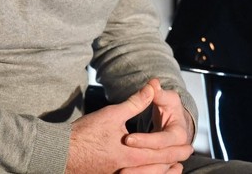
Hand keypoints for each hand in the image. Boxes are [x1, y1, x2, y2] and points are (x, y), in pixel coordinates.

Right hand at [65, 80, 192, 173]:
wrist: (62, 152)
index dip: (176, 149)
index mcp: (132, 154)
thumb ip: (135, 102)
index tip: (189, 145)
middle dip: (173, 161)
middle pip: (157, 167)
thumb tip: (152, 86)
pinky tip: (148, 170)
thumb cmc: (85, 134)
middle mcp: (128, 169)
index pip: (162, 153)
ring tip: (173, 166)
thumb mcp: (112, 114)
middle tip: (186, 154)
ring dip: (162, 170)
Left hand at [123, 78, 194, 171]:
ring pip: (156, 171)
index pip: (161, 141)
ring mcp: (170, 159)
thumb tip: (153, 83)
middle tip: (120, 167)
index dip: (145, 140)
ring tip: (120, 173)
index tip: (126, 138)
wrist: (179, 123)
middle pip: (158, 161)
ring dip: (139, 173)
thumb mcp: (167, 99)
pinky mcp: (162, 165)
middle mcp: (177, 150)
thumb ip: (159, 93)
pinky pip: (152, 173)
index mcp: (179, 134)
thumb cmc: (172, 108)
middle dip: (140, 165)